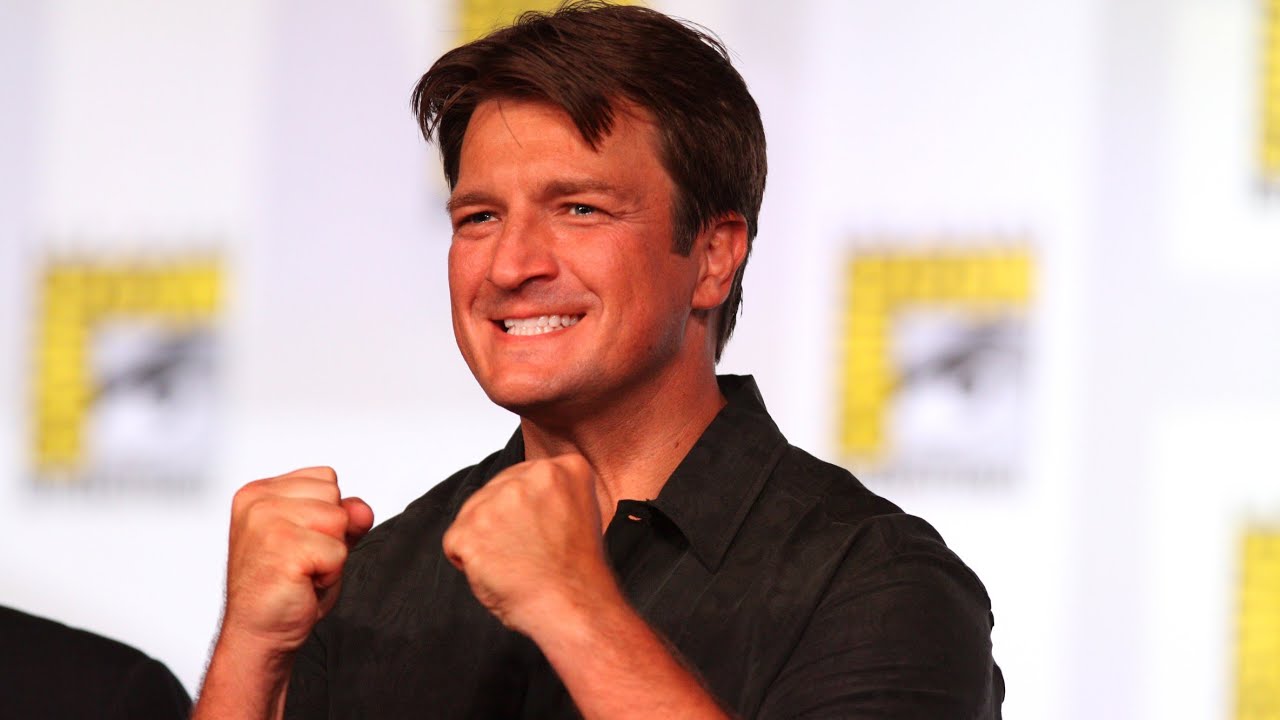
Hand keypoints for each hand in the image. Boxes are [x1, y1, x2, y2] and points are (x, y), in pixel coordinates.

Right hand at [221, 466, 374, 654]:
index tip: (300, 542)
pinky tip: (302, 583)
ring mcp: (267, 522)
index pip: (325, 478)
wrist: (259, 633)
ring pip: (339, 521)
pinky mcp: (283, 548)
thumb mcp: (319, 540)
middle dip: (331, 533)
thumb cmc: (282, 588)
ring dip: (331, 554)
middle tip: (302, 561)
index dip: (327, 516)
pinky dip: (330, 574)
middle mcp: (258, 502)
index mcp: (260, 492)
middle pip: (334, 496)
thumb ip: (342, 516)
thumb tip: (361, 510)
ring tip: (303, 571)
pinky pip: (338, 552)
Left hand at [442, 453, 618, 635]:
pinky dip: (468, 562)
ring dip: (485, 541)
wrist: (574, 605)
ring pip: (472, 515)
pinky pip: (454, 543)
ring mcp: (497, 501)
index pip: (525, 479)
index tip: (540, 532)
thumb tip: (522, 498)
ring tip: (515, 564)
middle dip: (503, 522)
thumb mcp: (581, 512)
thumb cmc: (578, 573)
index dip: (527, 511)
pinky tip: (497, 572)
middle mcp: (529, 476)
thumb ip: (552, 495)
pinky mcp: (470, 528)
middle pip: (495, 492)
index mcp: (565, 468)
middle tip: (527, 552)